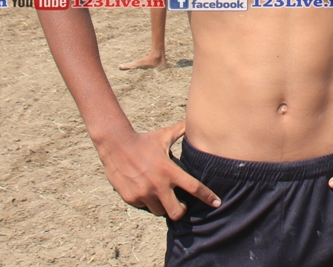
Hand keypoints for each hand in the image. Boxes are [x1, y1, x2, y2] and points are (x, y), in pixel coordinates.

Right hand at [96, 119, 219, 219]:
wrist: (115, 144)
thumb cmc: (144, 140)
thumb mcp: (163, 135)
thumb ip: (180, 130)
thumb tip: (193, 120)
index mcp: (169, 171)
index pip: (194, 187)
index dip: (207, 196)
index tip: (217, 203)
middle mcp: (158, 185)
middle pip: (176, 212)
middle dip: (180, 210)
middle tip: (180, 204)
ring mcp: (143, 193)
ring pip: (159, 211)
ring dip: (162, 205)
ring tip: (160, 194)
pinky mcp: (131, 198)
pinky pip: (143, 206)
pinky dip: (146, 201)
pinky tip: (143, 189)